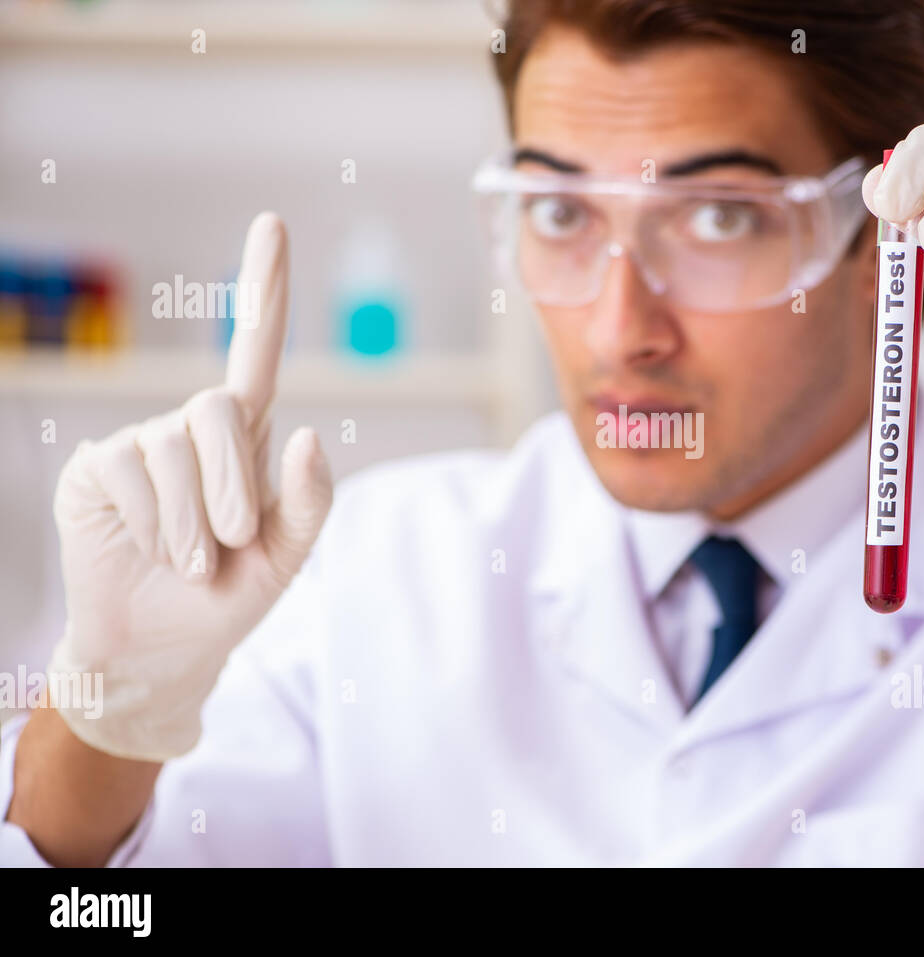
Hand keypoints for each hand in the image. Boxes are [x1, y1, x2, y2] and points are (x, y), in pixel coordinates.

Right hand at [47, 212, 332, 761]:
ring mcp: (140, 445)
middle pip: (219, 407)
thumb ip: (310, 501)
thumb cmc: (231, 596)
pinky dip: (158, 525)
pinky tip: (155, 552)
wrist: (166, 650)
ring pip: (175, 448)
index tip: (271, 223)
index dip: (263, 288)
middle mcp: (191, 429)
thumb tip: (308, 434)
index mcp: (246, 439)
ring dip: (196, 523)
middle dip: (233, 487)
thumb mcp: (287, 556)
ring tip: (193, 562)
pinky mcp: (97, 470)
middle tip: (230, 545)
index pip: (256, 350)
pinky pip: (132, 474)